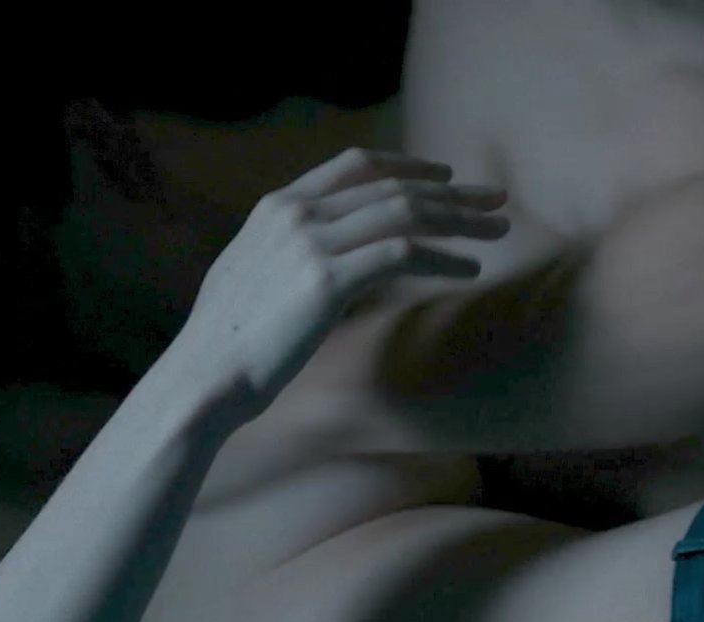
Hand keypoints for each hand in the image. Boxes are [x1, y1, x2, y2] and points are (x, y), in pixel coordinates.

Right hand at [178, 148, 509, 412]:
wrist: (206, 374)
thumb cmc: (228, 340)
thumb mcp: (252, 273)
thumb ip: (289, 251)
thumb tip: (327, 260)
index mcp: (277, 206)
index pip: (354, 165)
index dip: (407, 165)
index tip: (445, 176)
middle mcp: (296, 213)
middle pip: (392, 186)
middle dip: (452, 192)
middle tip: (495, 200)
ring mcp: (311, 242)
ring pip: (405, 213)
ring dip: (459, 220)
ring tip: (497, 231)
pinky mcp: (328, 279)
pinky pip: (403, 254)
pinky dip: (442, 258)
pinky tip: (467, 269)